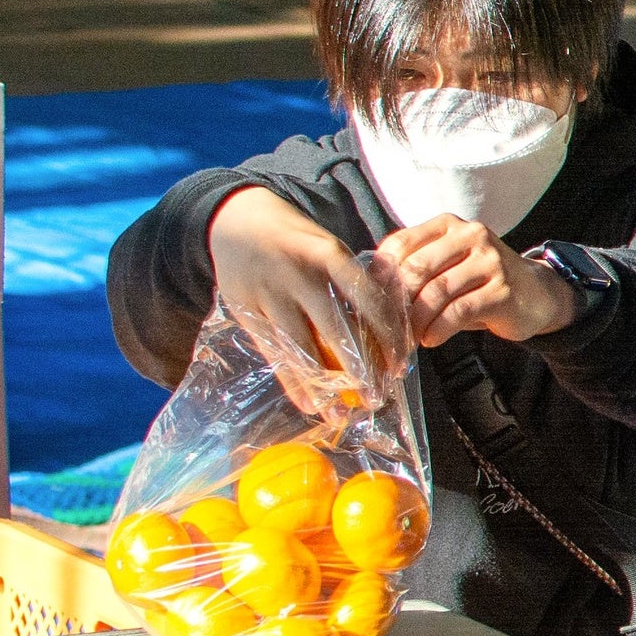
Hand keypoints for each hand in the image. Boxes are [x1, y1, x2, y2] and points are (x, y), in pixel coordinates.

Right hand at [206, 187, 400, 402]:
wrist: (236, 221)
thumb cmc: (297, 242)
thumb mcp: (329, 248)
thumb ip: (353, 284)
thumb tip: (388, 334)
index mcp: (330, 255)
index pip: (368, 301)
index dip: (387, 337)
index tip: (400, 366)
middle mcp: (300, 275)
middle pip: (337, 331)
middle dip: (360, 369)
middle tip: (376, 398)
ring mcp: (270, 294)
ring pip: (303, 348)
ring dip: (325, 386)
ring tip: (342, 414)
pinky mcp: (246, 311)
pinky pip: (274, 354)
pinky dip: (292, 382)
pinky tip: (309, 404)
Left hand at [376, 213, 578, 348]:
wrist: (536, 293)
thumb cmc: (481, 282)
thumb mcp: (449, 265)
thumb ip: (416, 268)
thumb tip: (372, 294)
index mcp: (449, 226)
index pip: (401, 243)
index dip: (380, 275)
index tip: (373, 301)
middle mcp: (471, 236)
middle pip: (416, 268)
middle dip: (397, 303)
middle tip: (389, 326)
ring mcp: (490, 261)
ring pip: (436, 292)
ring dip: (416, 321)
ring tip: (411, 336)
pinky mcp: (502, 290)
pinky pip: (458, 311)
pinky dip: (438, 329)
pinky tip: (432, 338)